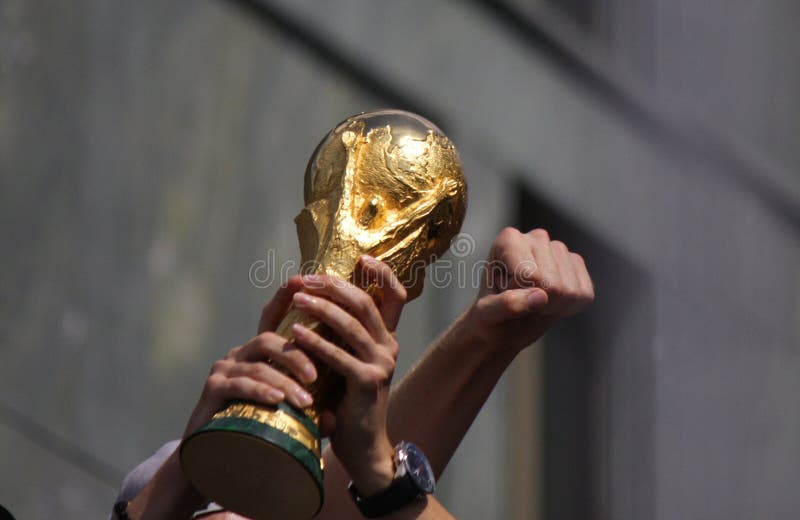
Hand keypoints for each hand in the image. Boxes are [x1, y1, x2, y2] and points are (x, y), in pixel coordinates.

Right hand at [183, 275, 317, 437]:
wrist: (215, 458)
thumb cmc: (254, 430)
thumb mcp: (285, 415)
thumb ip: (308, 412)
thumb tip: (332, 420)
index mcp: (259, 353)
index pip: (272, 318)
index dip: (285, 297)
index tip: (302, 280)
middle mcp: (240, 354)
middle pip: (270, 340)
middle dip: (296, 355)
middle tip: (316, 376)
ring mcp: (224, 370)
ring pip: (258, 364)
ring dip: (284, 381)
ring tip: (305, 402)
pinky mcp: (212, 389)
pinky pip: (239, 384)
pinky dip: (260, 391)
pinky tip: (276, 401)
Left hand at [290, 255, 406, 495]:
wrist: (360, 443)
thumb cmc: (346, 398)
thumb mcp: (346, 359)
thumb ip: (340, 334)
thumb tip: (318, 297)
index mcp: (386, 338)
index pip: (396, 296)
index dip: (383, 273)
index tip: (362, 257)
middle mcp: (388, 346)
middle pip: (366, 303)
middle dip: (336, 286)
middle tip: (309, 278)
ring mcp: (381, 364)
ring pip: (352, 324)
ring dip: (322, 308)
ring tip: (298, 298)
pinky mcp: (367, 383)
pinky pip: (339, 355)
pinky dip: (315, 342)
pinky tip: (295, 333)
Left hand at [467, 227, 593, 353]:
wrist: (505, 324)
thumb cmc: (490, 317)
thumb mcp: (487, 315)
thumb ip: (507, 304)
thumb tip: (541, 295)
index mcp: (508, 240)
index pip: (529, 275)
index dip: (518, 294)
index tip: (505, 294)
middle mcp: (536, 237)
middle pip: (552, 284)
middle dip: (537, 302)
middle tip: (522, 302)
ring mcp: (559, 249)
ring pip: (569, 290)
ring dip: (553, 306)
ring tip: (534, 301)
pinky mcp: (577, 266)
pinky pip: (584, 294)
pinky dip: (569, 307)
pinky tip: (551, 301)